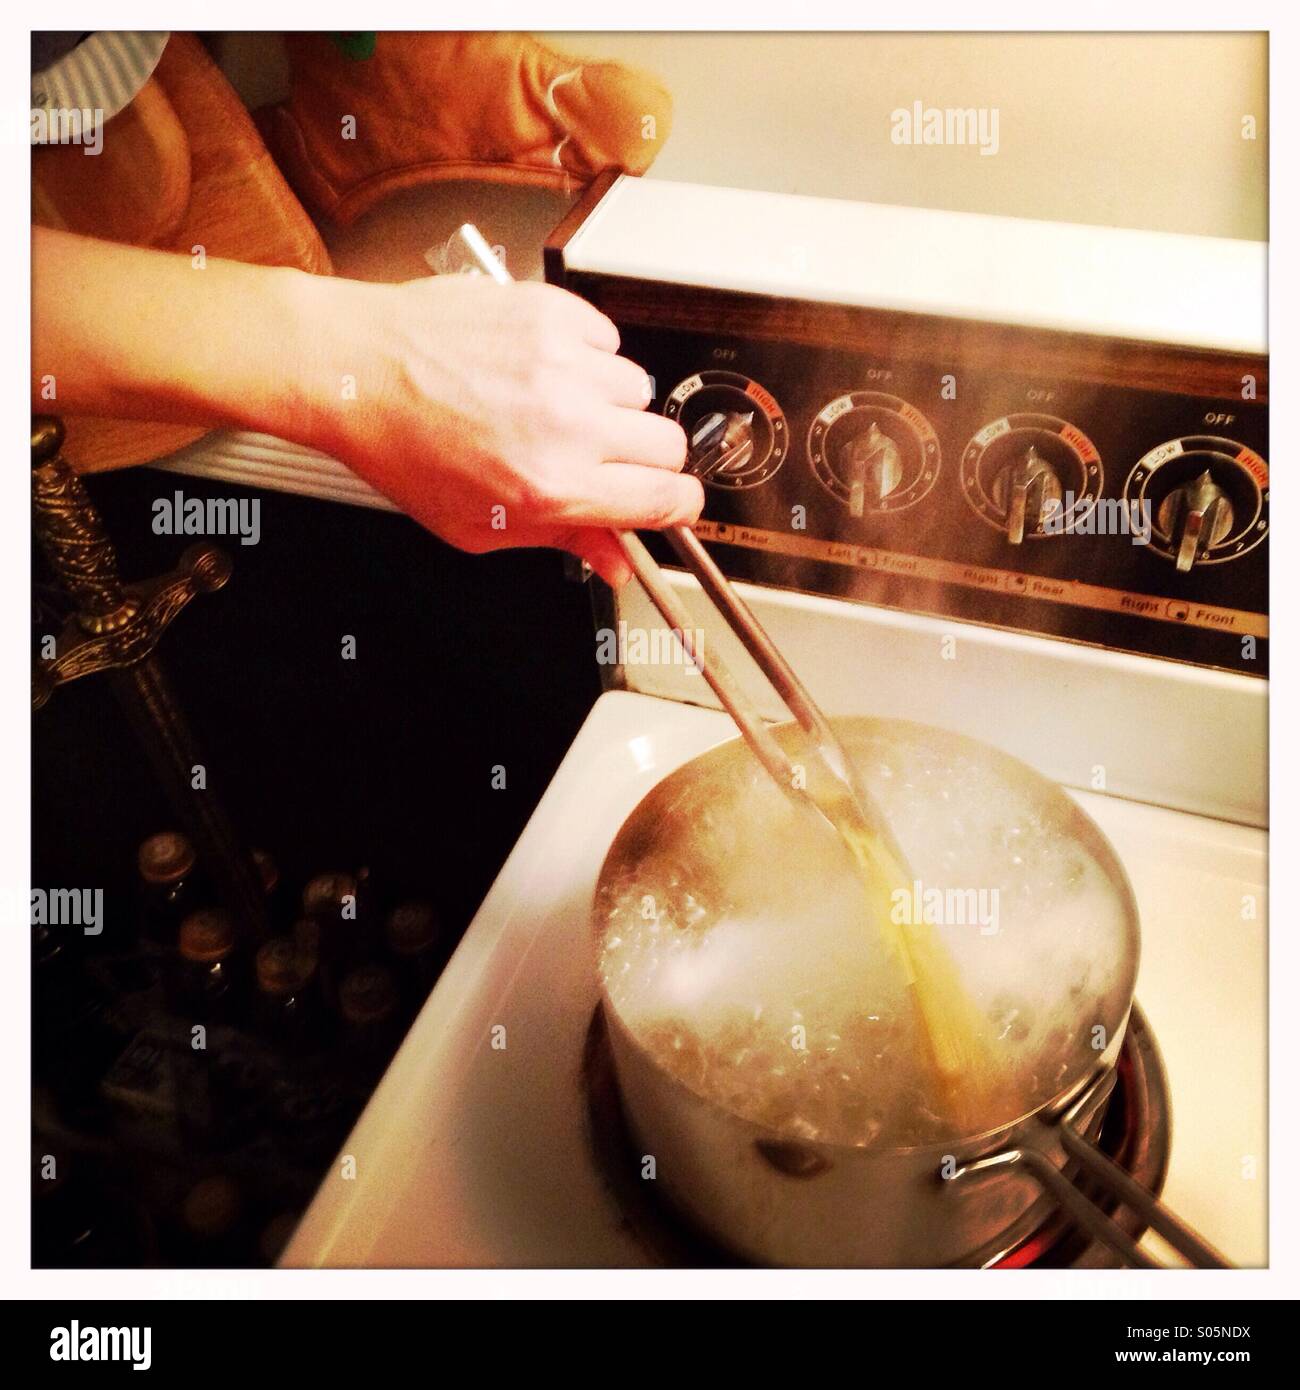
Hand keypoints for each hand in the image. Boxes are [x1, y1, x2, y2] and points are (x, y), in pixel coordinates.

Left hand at [294, 273, 700, 584]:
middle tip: (603, 459)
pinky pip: (607, 339)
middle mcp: (568, 423)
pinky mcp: (552, 314)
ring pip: (641, 390)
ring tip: (553, 407)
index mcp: (553, 486)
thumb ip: (562, 540)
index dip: (675, 507)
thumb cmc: (403, 447)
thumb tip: (616, 560)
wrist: (356, 369)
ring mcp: (564, 362)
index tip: (666, 504)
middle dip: (646, 461)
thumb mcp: (480, 524)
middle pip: (670, 445)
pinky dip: (586, 356)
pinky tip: (541, 369)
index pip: (668, 499)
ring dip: (610, 405)